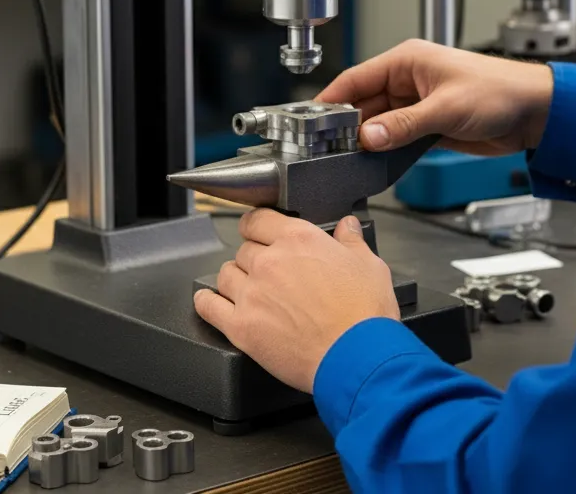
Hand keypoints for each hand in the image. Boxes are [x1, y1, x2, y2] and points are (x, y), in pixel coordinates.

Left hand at [194, 209, 399, 392]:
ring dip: (234, 280)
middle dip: (254, 258)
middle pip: (244, 249)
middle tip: (268, 273)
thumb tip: (347, 226)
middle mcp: (270, 261)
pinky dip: (206, 303)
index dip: (257, 225)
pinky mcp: (242, 327)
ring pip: (225, 275)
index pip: (258, 219)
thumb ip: (351, 241)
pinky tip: (209, 302)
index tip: (258, 232)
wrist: (357, 357)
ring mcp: (252, 294)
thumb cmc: (364, 314)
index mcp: (298, 239)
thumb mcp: (369, 265)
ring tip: (246, 289)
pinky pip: (209, 307)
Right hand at [316, 38, 553, 155]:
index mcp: (407, 61)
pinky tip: (375, 162)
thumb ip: (404, 124)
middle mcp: (408, 80)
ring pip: (379, 123)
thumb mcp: (446, 108)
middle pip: (364, 103)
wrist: (535, 112)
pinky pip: (396, 137)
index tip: (311, 118)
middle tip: (327, 148)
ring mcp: (417, 103)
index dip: (332, 99)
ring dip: (367, 140)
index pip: (357, 78)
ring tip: (347, 158)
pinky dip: (385, 149)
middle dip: (347, 125)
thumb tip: (368, 136)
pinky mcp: (428, 125)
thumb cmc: (500, 90)